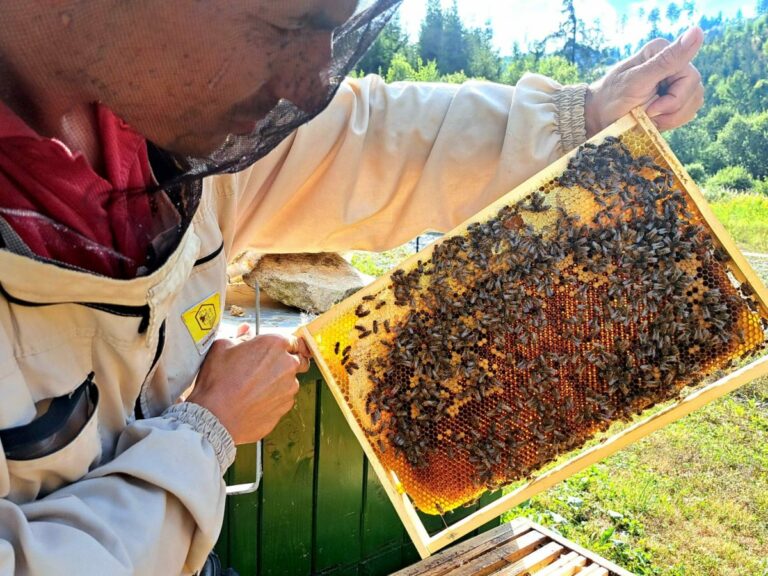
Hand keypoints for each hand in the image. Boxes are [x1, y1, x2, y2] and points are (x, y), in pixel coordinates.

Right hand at [187, 334, 311, 444]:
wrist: (216, 416)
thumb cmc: (218, 382)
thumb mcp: (222, 348)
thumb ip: (240, 337)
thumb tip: (245, 332)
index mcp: (275, 344)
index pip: (295, 341)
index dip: (288, 345)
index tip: (282, 349)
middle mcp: (287, 365)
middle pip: (299, 360)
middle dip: (288, 362)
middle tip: (269, 367)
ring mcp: (289, 388)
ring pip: (291, 381)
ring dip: (280, 381)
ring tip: (256, 386)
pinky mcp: (285, 406)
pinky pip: (285, 398)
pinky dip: (275, 398)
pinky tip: (257, 399)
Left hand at [585, 27, 704, 136]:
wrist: (598, 118)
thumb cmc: (612, 98)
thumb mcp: (638, 80)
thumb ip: (667, 60)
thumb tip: (698, 30)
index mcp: (662, 51)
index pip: (691, 76)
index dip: (676, 98)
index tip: (651, 108)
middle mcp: (672, 64)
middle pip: (695, 91)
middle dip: (672, 110)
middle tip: (648, 114)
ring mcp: (674, 82)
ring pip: (694, 102)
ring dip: (672, 117)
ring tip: (649, 117)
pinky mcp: (673, 98)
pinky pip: (687, 112)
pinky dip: (671, 121)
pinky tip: (653, 120)